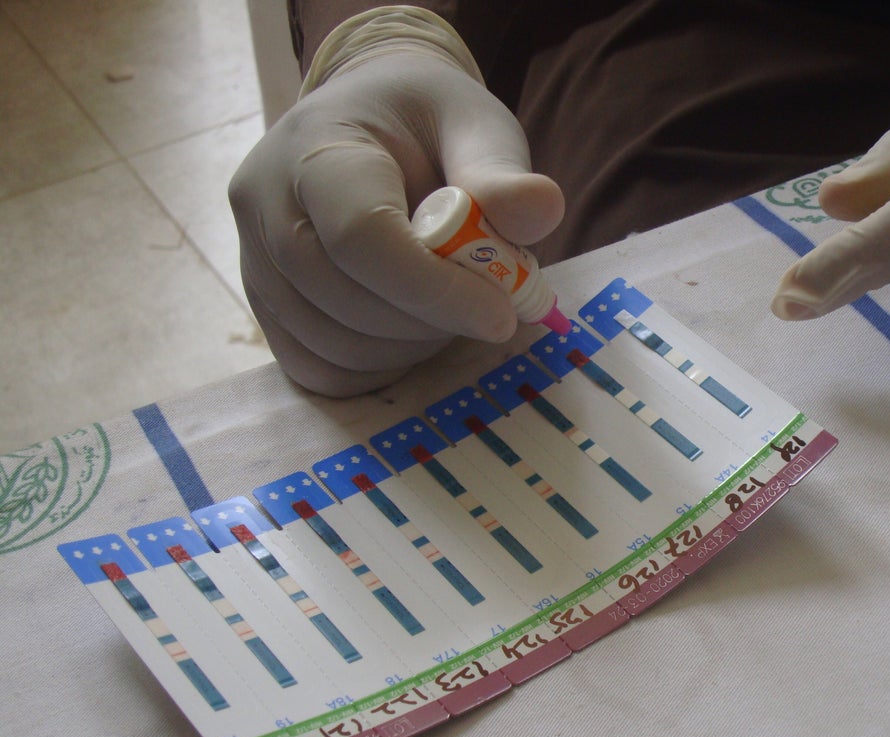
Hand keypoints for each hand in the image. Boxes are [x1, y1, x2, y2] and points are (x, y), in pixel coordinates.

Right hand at [229, 10, 563, 395]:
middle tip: (484, 307)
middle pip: (341, 298)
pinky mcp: (265, 305)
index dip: (435, 290)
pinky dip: (375, 369)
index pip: (361, 237)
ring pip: (328, 343)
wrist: (368, 121)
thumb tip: (543, 208)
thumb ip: (502, 174)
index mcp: (315, 148)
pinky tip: (412, 334)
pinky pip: (315, 367)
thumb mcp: (475, 127)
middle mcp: (264, 204)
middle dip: (427, 321)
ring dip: (406, 348)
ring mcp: (254, 259)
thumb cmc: (427, 124)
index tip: (501, 314)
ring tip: (447, 309)